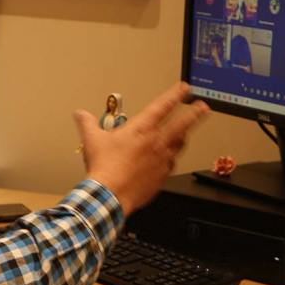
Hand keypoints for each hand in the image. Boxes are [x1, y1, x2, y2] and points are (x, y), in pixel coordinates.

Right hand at [74, 83, 207, 215]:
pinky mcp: (162, 175)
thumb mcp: (92, 140)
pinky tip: (170, 159)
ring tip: (187, 132)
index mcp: (141, 129)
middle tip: (203, 107)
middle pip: (182, 123)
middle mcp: (156, 142)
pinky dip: (172, 158)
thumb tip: (81, 115)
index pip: (163, 106)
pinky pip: (172, 163)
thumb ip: (88, 123)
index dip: (175, 95)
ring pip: (180, 143)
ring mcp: (162, 159)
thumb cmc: (105, 168)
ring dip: (185, 136)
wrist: (111, 195)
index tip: (184, 88)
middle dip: (195, 113)